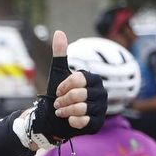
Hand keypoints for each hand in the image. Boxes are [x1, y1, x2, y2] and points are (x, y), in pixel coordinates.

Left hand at [27, 30, 106, 144]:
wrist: (54, 118)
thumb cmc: (58, 94)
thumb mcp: (58, 73)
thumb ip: (60, 53)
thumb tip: (59, 32)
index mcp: (93, 79)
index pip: (78, 79)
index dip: (64, 86)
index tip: (58, 90)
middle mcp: (101, 93)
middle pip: (78, 94)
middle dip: (62, 100)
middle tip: (58, 103)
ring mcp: (101, 108)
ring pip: (80, 108)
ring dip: (65, 111)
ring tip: (61, 111)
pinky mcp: (98, 123)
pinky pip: (83, 121)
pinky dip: (72, 121)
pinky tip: (69, 120)